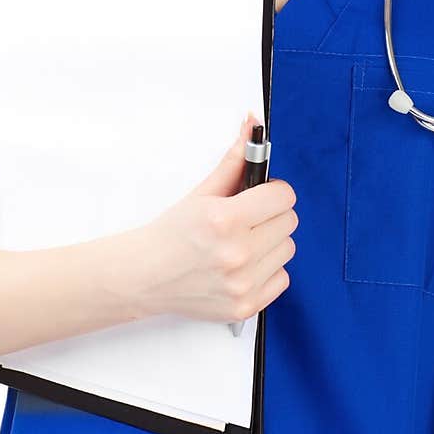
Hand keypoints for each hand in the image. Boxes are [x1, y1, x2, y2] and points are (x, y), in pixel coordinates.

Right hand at [129, 113, 297, 324]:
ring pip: (287, 250)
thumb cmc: (170, 234)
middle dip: (271, 215)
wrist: (144, 276)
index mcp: (225, 219)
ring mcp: (242, 283)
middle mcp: (237, 253)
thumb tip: (251, 126)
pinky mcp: (245, 306)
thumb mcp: (201, 194)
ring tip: (243, 242)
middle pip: (289, 222)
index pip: (284, 196)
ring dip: (270, 243)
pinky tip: (243, 266)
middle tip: (248, 218)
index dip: (273, 191)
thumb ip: (233, 161)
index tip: (262, 194)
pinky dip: (267, 271)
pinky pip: (282, 279)